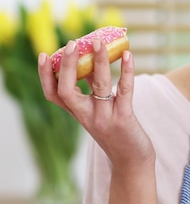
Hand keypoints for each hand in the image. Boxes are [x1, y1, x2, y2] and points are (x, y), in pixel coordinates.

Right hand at [38, 39, 154, 168]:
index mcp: (78, 113)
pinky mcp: (123, 118)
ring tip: (99, 42)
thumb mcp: (100, 110)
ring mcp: (104, 117)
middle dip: (67, 65)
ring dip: (99, 61)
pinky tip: (128, 55)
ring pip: (98, 85)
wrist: (132, 161)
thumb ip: (94, 89)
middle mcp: (87, 116)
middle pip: (66, 90)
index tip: (44, 55)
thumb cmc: (117, 131)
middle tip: (72, 43)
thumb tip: (93, 61)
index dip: (46, 75)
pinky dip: (126, 71)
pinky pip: (125, 89)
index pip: (53, 94)